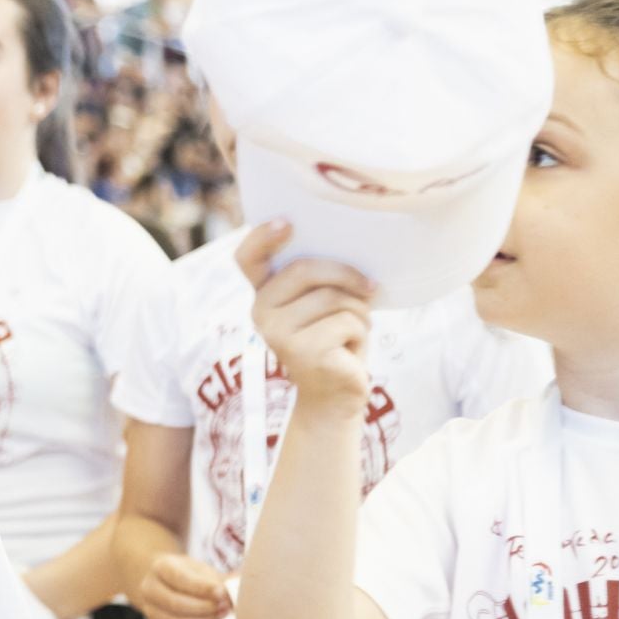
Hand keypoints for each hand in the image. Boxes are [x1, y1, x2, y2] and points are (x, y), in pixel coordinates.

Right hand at [137, 553, 231, 618]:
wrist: (168, 583)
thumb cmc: (190, 576)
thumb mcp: (202, 570)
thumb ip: (218, 580)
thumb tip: (238, 586)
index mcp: (161, 567)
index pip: (180, 579)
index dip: (202, 588)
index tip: (222, 594)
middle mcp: (149, 588)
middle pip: (175, 604)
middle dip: (204, 609)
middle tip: (225, 609)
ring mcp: (149, 609)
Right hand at [236, 220, 375, 413]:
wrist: (335, 396)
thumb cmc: (334, 340)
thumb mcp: (322, 304)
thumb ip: (320, 280)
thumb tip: (351, 248)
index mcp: (264, 294)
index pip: (249, 258)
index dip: (262, 237)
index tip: (286, 222)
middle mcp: (261, 312)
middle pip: (306, 269)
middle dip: (347, 276)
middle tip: (370, 288)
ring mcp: (278, 333)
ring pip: (334, 297)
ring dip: (359, 312)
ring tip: (352, 331)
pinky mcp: (303, 351)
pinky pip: (347, 321)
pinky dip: (361, 333)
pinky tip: (350, 350)